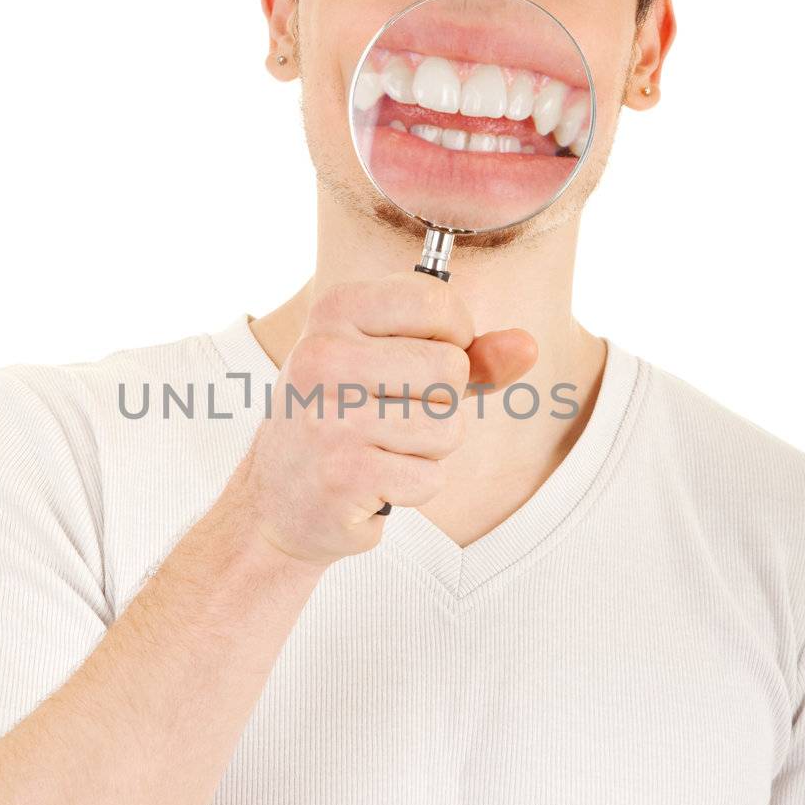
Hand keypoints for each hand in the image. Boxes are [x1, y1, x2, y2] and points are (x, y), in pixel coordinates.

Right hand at [234, 272, 537, 565]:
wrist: (276, 501)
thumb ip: (465, 353)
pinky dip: (411, 488)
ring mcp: (330, 417)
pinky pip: (430, 478)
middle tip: (387, 418)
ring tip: (379, 450)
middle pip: (451, 369)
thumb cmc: (343, 421)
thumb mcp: (391, 366)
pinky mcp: (344, 475)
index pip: (437, 302)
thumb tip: (528, 346)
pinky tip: (371, 483)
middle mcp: (322, 356)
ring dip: (427, 451)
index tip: (416, 362)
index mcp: (333, 311)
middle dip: (439, 404)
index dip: (452, 339)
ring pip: (447, 428)